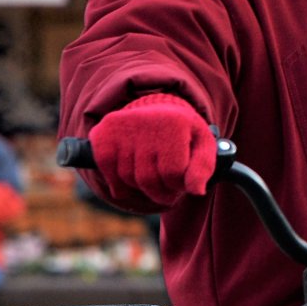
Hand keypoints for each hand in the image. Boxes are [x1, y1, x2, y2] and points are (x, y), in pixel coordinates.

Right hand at [90, 96, 217, 207]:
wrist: (158, 113)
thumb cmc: (183, 135)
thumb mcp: (203, 146)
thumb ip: (203, 169)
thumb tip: (197, 191)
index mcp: (175, 122)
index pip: (173, 173)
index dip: (178, 185)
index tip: (181, 182)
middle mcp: (147, 120)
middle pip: (148, 179)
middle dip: (160, 192)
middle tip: (166, 190)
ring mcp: (121, 127)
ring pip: (128, 179)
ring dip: (140, 189)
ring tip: (151, 178)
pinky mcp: (103, 134)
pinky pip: (109, 175)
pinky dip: (119, 186)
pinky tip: (130, 178)